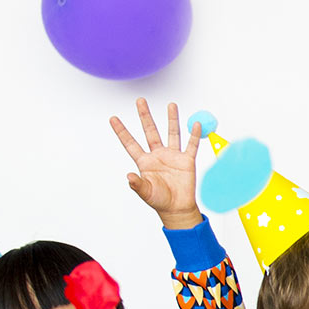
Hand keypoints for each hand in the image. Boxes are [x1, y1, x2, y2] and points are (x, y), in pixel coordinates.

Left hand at [110, 98, 203, 224]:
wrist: (177, 208)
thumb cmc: (159, 200)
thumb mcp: (145, 193)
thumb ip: (137, 184)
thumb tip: (129, 176)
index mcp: (144, 162)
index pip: (130, 143)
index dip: (122, 131)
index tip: (113, 118)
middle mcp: (157, 155)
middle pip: (150, 131)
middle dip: (145, 116)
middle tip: (140, 100)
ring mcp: (172, 156)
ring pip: (172, 133)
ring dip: (171, 119)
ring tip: (171, 105)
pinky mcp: (187, 161)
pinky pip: (191, 145)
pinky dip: (194, 135)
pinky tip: (195, 124)